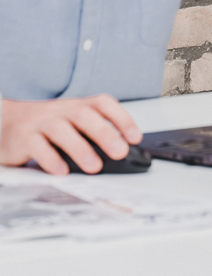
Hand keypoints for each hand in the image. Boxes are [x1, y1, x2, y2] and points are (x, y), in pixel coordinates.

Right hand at [0, 95, 140, 175]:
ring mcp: (41, 123)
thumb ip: (93, 134)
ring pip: (61, 130)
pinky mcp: (23, 138)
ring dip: (80, 149)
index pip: (103, 104)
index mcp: (78, 105)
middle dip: (105, 134)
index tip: (135, 137)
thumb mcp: (73, 123)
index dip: (122, 118)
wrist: (8, 122)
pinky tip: (62, 171)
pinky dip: (51, 159)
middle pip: (84, 116)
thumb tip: (122, 151)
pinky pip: (37, 146)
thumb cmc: (49, 125)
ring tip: (95, 167)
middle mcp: (61, 110)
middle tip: (120, 152)